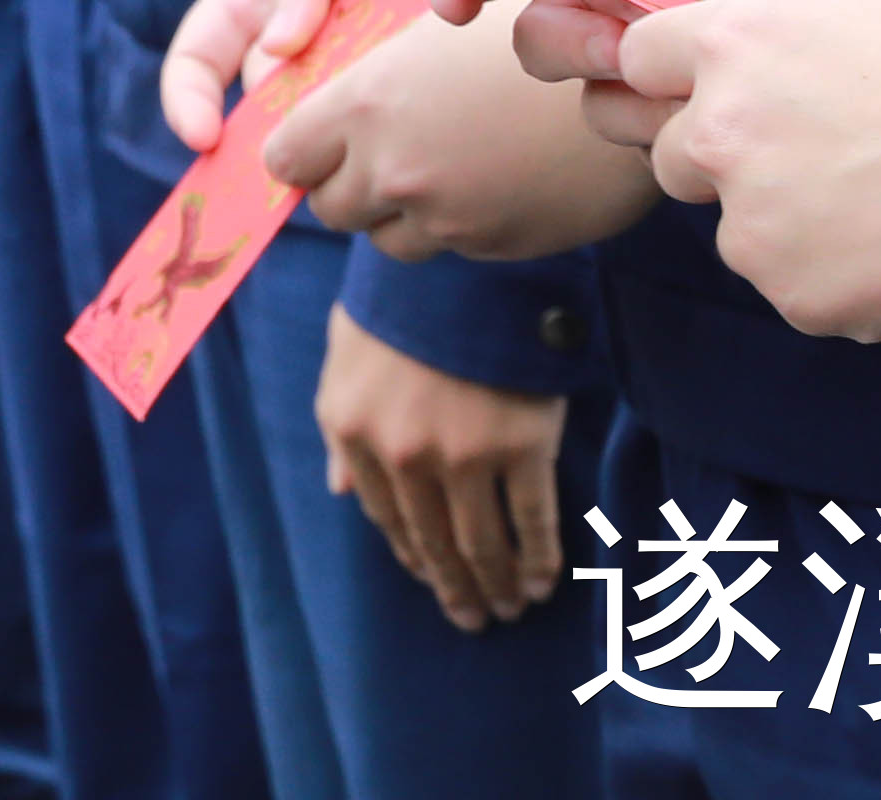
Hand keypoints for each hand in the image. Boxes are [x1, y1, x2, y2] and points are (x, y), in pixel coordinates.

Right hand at [158, 0, 491, 146]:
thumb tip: (277, 49)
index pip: (199, 61)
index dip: (189, 104)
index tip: (207, 141)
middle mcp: (297, 40)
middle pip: (268, 107)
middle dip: (281, 133)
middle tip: (317, 144)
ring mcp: (353, 64)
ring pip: (332, 119)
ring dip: (347, 123)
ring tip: (383, 104)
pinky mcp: (407, 78)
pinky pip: (394, 111)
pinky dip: (401, 112)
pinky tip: (426, 97)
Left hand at [276, 0, 661, 264]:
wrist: (635, 80)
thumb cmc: (533, 24)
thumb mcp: (440, 26)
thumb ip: (376, 73)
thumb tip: (328, 99)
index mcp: (367, 105)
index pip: (285, 157)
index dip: (300, 149)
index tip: (316, 140)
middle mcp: (396, 170)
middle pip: (330, 207)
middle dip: (347, 183)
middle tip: (382, 149)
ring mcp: (447, 219)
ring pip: (388, 236)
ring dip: (401, 210)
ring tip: (444, 159)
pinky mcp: (494, 246)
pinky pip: (449, 244)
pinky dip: (456, 221)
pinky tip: (493, 174)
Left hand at [315, 304, 566, 631]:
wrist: (465, 263)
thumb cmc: (400, 304)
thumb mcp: (345, 358)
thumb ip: (339, 429)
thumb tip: (340, 492)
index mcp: (354, 432)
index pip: (386, 517)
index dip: (413, 556)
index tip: (432, 578)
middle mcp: (404, 455)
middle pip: (434, 541)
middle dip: (456, 587)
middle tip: (474, 617)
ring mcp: (464, 455)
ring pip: (482, 543)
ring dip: (496, 584)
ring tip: (509, 607)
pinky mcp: (522, 447)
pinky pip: (531, 522)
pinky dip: (538, 560)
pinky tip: (541, 581)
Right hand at [466, 0, 880, 114]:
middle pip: (535, 33)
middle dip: (558, 42)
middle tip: (618, 41)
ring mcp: (657, 51)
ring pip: (589, 93)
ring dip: (619, 86)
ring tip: (688, 64)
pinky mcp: (704, 102)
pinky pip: (653, 132)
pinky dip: (670, 123)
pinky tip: (726, 97)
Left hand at [614, 0, 880, 341]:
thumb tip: (790, 7)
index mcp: (738, 42)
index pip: (637, 58)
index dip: (681, 68)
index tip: (733, 82)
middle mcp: (725, 134)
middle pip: (674, 150)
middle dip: (725, 148)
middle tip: (821, 144)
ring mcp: (757, 228)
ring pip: (733, 223)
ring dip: (780, 213)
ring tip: (880, 192)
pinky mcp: (800, 299)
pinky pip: (790, 282)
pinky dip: (830, 269)